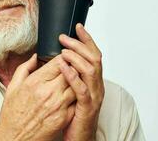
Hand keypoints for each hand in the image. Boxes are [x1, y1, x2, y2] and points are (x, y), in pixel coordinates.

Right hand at [0, 54, 75, 140]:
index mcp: (35, 82)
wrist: (15, 138)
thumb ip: (25, 68)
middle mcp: (49, 92)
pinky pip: (77, 100)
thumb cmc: (12, 114)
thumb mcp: (13, 86)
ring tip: (74, 78)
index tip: (64, 55)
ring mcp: (59, 106)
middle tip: (72, 64)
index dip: (64, 56)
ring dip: (77, 80)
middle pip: (71, 71)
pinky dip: (77, 95)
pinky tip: (72, 93)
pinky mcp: (65, 117)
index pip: (58, 62)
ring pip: (78, 85)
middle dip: (73, 65)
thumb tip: (35, 57)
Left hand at [59, 23, 103, 140]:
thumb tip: (60, 58)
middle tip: (64, 37)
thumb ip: (70, 74)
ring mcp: (93, 96)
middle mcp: (96, 85)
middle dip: (79, 44)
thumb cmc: (73, 113)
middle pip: (94, 58)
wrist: (79, 137)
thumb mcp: (72, 90)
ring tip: (62, 50)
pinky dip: (72, 74)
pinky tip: (62, 66)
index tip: (77, 27)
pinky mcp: (86, 107)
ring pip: (90, 70)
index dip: (86, 39)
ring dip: (76, 56)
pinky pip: (81, 88)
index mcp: (92, 80)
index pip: (93, 54)